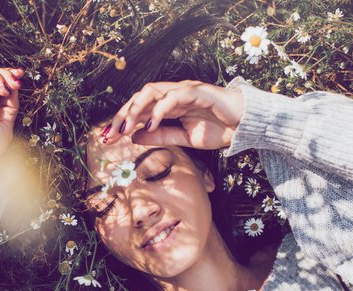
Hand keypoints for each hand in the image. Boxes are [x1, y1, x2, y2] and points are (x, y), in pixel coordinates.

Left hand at [100, 80, 244, 150]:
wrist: (244, 128)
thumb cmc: (217, 129)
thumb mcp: (183, 138)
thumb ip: (160, 135)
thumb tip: (134, 136)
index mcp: (170, 103)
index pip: (140, 107)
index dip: (122, 120)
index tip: (108, 137)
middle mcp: (174, 93)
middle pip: (141, 96)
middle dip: (123, 114)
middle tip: (110, 133)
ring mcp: (186, 90)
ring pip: (153, 91)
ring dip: (136, 109)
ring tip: (126, 128)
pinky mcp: (198, 92)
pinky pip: (174, 97)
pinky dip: (160, 109)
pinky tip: (151, 123)